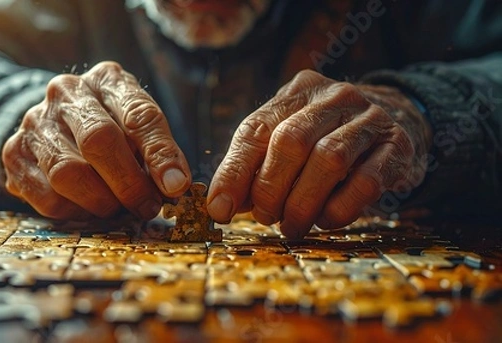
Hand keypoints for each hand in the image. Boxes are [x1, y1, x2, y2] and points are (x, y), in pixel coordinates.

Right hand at [2, 62, 190, 219]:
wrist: (55, 123)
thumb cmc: (112, 127)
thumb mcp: (139, 128)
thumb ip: (156, 151)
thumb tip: (174, 185)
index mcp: (107, 80)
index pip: (138, 114)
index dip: (159, 153)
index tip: (175, 185)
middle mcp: (66, 92)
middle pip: (99, 140)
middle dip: (129, 183)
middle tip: (148, 206)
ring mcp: (35, 121)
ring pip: (68, 172)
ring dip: (101, 201)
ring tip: (119, 209)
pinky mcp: (14, 152)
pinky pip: (46, 196)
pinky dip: (74, 211)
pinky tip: (88, 208)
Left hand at [207, 70, 431, 236]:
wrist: (399, 119)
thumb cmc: (328, 137)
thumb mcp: (288, 139)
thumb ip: (255, 166)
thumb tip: (221, 205)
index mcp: (297, 92)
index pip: (255, 129)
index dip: (234, 172)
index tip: (220, 209)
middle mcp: (333, 97)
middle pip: (290, 142)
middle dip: (270, 189)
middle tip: (265, 217)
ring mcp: (369, 118)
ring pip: (328, 160)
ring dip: (302, 203)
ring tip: (291, 225)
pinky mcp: (397, 146)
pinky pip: (366, 181)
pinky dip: (339, 209)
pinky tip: (325, 221)